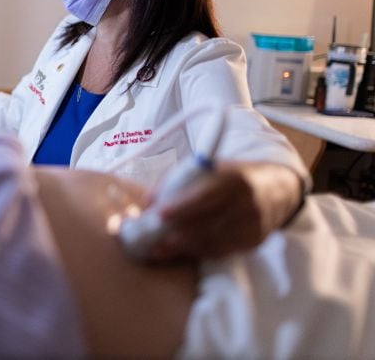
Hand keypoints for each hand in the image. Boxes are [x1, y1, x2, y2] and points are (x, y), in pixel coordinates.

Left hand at [144, 162, 301, 261]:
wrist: (276, 190)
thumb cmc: (231, 177)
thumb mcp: (208, 168)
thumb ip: (177, 180)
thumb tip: (147, 200)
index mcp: (234, 179)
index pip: (206, 195)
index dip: (181, 206)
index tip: (159, 214)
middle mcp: (247, 203)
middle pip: (208, 223)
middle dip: (177, 235)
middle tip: (150, 243)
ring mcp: (253, 226)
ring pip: (213, 242)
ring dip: (183, 249)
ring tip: (157, 252)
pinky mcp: (253, 242)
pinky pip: (221, 251)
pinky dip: (198, 252)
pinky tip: (179, 253)